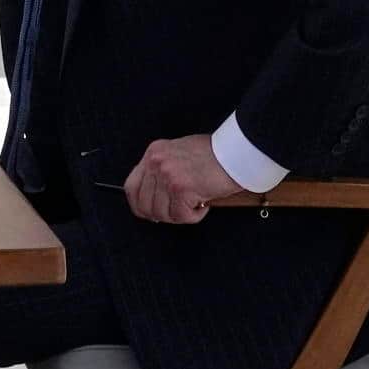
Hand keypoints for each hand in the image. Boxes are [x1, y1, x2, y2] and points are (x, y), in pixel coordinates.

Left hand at [122, 134, 239, 224]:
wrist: (237, 152)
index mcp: (153, 153)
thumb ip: (164, 171)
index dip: (140, 205)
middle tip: (180, 211)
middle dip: (162, 214)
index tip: (151, 213)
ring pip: (161, 213)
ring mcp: (167, 175)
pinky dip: (194, 216)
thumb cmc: (216, 154)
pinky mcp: (180, 188)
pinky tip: (203, 204)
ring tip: (196, 203)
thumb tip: (156, 198)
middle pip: (144, 204)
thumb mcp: (180, 154)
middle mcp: (156, 162)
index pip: (131, 187)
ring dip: (180, 214)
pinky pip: (180, 216)